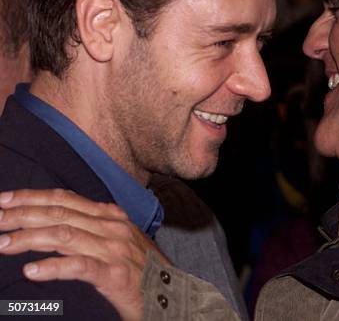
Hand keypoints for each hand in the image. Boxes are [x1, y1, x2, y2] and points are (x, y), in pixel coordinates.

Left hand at [0, 189, 168, 320]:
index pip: (65, 199)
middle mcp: (111, 227)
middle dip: (23, 214)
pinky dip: (54, 267)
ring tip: (2, 244)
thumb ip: (91, 227)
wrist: (171, 291)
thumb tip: (56, 221)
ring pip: (64, 235)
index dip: (33, 197)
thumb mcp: (117, 239)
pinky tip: (31, 271)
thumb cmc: (139, 267)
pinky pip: (79, 267)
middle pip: (60, 213)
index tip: (5, 198)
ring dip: (29, 239)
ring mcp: (113, 249)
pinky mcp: (115, 274)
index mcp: (110, 215)